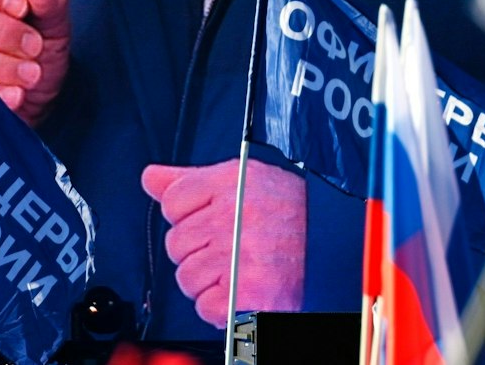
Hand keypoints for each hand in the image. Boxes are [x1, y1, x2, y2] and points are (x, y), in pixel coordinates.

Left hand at [141, 158, 306, 325]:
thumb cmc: (289, 210)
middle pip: (176, 243)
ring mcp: (240, 254)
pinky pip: (206, 307)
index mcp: (230, 182)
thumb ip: (188, 181)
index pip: (173, 202)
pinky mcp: (248, 290)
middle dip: (198, 251)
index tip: (213, 219)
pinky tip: (243, 289)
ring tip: (239, 268)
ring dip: (209, 281)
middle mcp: (234, 215)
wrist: (333, 243)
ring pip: (187, 278)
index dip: (188, 216)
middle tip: (231, 247)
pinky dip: (221, 308)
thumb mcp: (240, 179)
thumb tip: (150, 177)